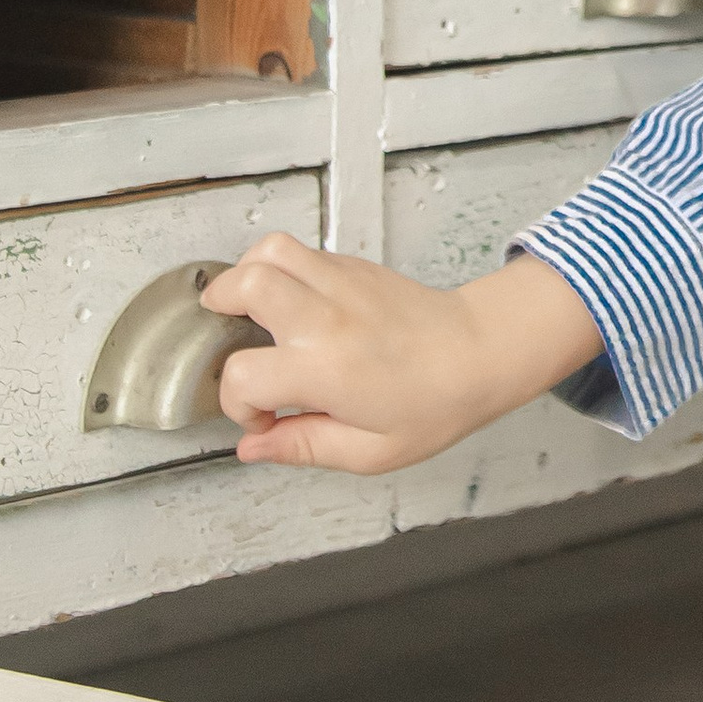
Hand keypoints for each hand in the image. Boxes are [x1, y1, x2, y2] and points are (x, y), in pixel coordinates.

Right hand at [199, 239, 604, 477]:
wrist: (482, 352)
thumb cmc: (438, 402)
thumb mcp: (370, 451)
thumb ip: (303, 446)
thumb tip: (254, 446)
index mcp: (326, 370)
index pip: (242, 376)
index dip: (238, 405)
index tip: (263, 417)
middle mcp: (328, 318)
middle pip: (244, 285)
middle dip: (220, 311)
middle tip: (228, 335)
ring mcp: (341, 284)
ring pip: (269, 250)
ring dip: (246, 275)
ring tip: (250, 307)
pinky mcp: (355, 267)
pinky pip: (302, 251)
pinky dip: (282, 269)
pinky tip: (294, 303)